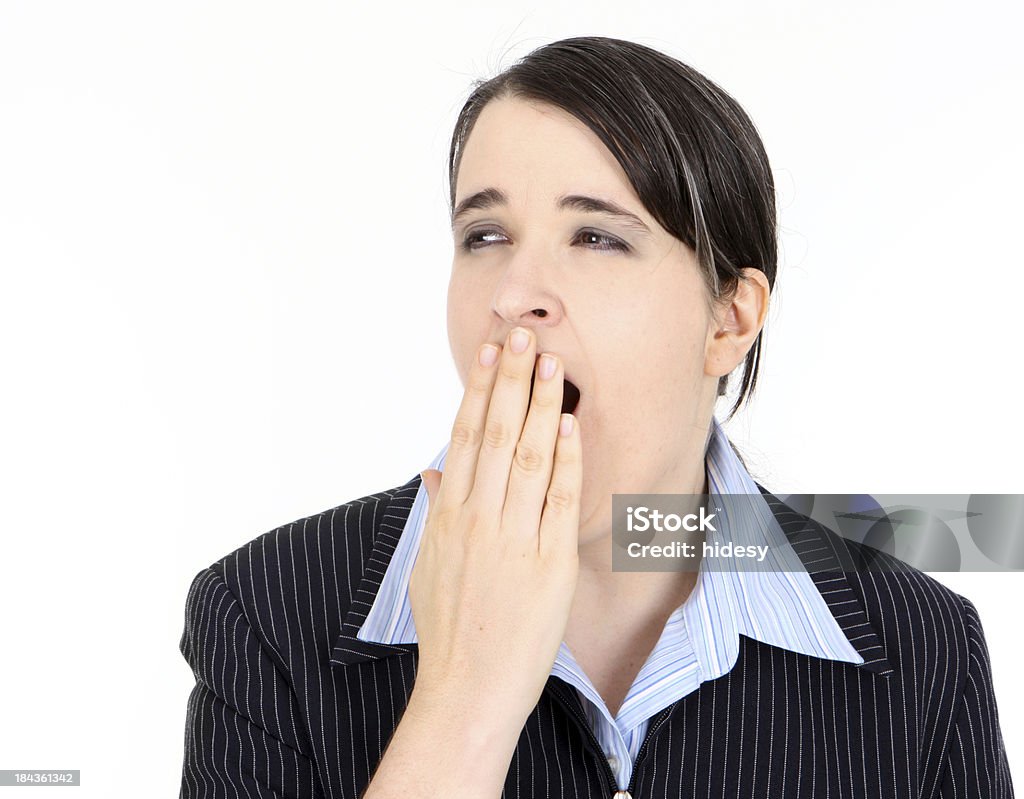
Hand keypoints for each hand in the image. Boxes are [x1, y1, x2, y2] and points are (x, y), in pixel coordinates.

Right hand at [408, 325, 581, 728]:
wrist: (466, 691)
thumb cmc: (449, 631)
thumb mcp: (428, 568)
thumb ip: (435, 516)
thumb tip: (434, 473)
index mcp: (449, 517)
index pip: (463, 436)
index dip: (478, 390)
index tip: (488, 352)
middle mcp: (477, 520)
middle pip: (493, 434)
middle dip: (509, 380)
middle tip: (522, 334)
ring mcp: (512, 540)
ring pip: (525, 457)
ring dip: (539, 406)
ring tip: (551, 364)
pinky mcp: (548, 565)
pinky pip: (558, 502)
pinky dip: (564, 461)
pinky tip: (570, 426)